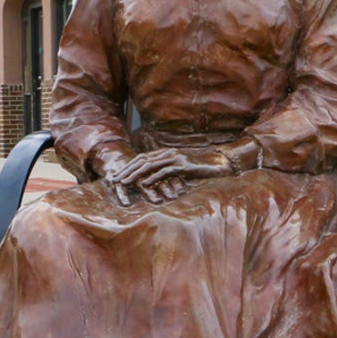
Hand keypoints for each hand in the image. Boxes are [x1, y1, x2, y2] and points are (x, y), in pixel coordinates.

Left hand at [107, 147, 232, 205]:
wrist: (222, 164)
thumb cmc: (202, 169)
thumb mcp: (182, 171)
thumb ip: (169, 173)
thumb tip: (155, 182)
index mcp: (167, 154)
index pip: (143, 158)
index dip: (129, 166)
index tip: (118, 175)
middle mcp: (169, 153)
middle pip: (142, 160)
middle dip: (127, 169)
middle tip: (114, 179)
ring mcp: (176, 158)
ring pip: (150, 165)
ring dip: (135, 174)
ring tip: (124, 182)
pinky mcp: (184, 165)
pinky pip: (165, 171)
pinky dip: (153, 178)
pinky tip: (144, 184)